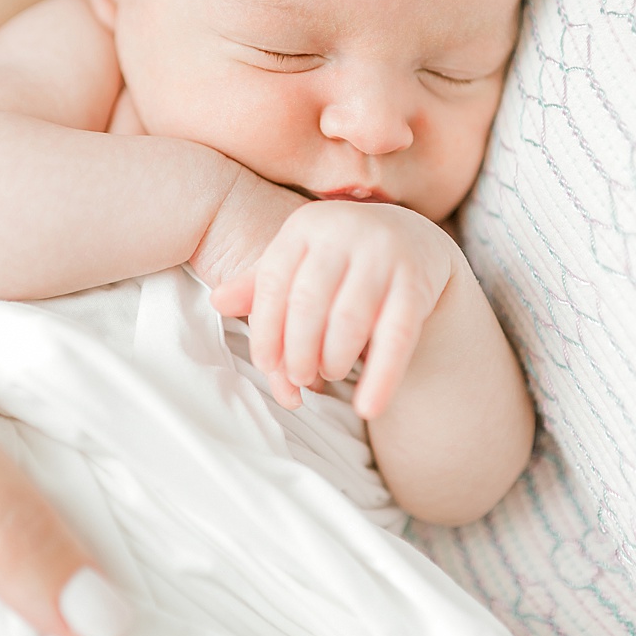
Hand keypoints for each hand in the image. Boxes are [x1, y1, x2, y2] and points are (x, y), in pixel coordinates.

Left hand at [210, 199, 457, 418]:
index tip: (267, 366)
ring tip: (327, 376)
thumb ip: (258, 283)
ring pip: (350, 319)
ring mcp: (384, 254)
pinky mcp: (418, 281)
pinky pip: (398, 337)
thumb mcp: (297, 262)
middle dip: (298, 349)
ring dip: (333, 359)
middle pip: (308, 302)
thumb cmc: (337, 259)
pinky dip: (381, 377)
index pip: (273, 282)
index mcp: (304, 227)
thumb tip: (217, 302)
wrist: (413, 239)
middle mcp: (343, 232)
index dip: (266, 330)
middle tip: (300, 378)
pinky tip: (368, 408)